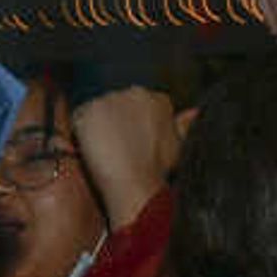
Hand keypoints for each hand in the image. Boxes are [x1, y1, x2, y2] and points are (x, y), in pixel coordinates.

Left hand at [71, 84, 178, 226]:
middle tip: (116, 149)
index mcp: (158, 99)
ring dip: (98, 128)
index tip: (131, 143)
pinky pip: (81, 119)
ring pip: (99, 111)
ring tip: (105, 153)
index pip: (139, 106)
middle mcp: (135, 93)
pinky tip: (91, 151)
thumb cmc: (157, 170)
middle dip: (116, 122)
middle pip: (119, 105)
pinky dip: (82, 134)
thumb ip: (184, 124)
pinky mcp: (88, 110)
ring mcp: (110, 99)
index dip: (132, 126)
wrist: (134, 183)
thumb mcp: (179, 144)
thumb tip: (195, 111)